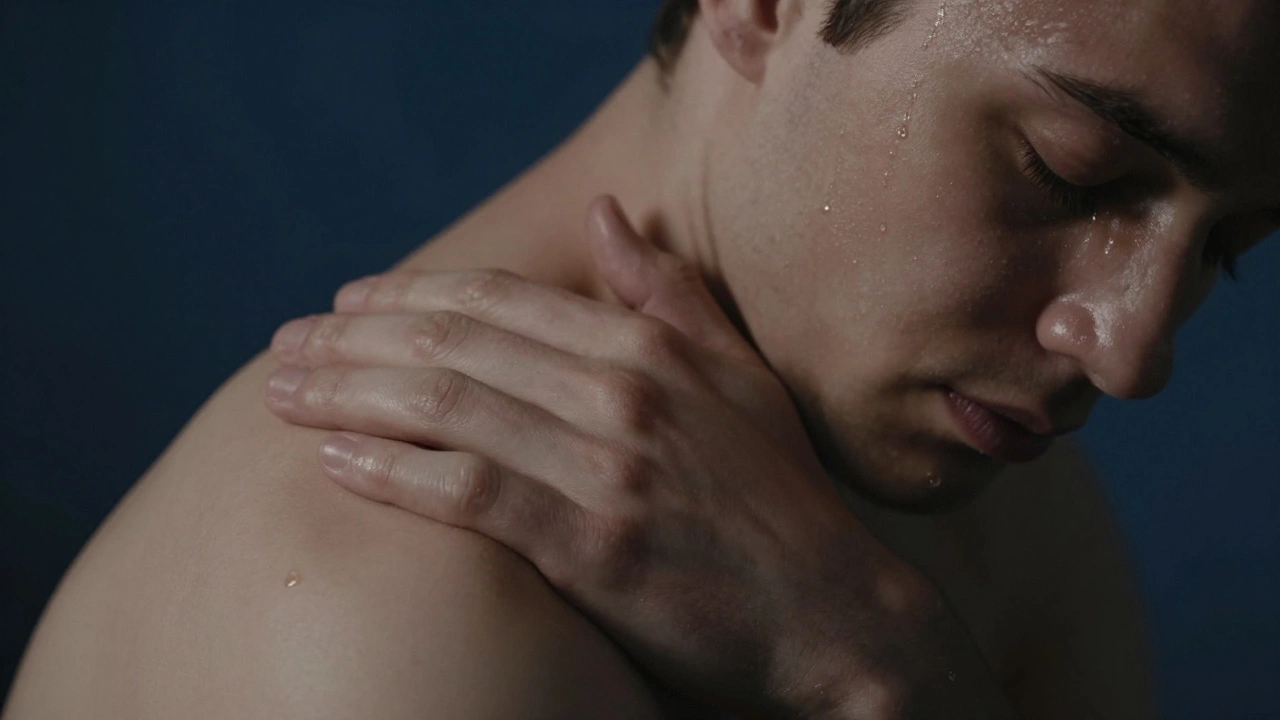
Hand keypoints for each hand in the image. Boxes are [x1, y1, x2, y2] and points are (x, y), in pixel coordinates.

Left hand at [262, 197, 1013, 719]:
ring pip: (449, 408)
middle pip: (456, 345)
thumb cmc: (781, 499)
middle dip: (355, 338)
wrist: (838, 615)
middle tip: (286, 345)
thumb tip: (609, 215)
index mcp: (650, 349)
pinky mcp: (595, 547)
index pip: (500, 301)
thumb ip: (670, 295)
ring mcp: (608, 470)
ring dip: (351, 393)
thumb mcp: (740, 377)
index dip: (411, 294)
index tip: (347, 302)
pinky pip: (470, 494)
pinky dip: (395, 470)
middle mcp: (623, 394)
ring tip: (282, 393)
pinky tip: (337, 459)